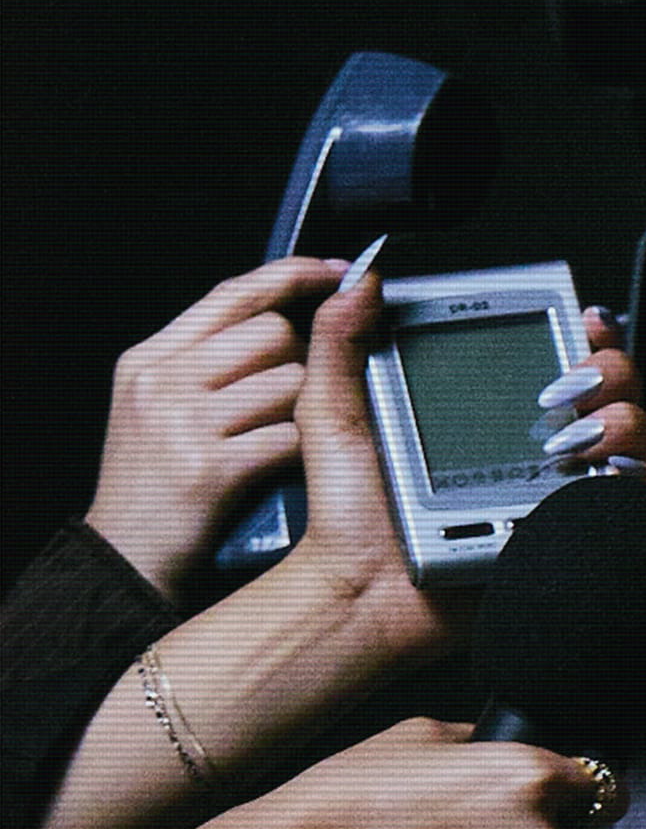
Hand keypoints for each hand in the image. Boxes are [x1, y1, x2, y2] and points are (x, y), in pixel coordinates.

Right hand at [85, 256, 345, 602]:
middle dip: (299, 364)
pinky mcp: (209, 467)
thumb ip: (211, 357)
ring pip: (292, 382)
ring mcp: (182, 422)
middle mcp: (163, 381)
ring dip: (302, 413)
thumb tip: (285, 314)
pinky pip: (291, 436)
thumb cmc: (155, 483)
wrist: (124, 556)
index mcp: (151, 358)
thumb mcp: (160, 405)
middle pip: (274, 334)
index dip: (294, 274)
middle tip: (284, 405)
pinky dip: (297, 453)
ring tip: (270, 442)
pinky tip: (277, 470)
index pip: (233, 293)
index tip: (339, 272)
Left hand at [285, 279, 645, 662]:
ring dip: (620, 422)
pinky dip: (629, 482)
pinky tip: (594, 477)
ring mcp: (560, 483)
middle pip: (614, 383)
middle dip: (609, 372)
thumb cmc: (349, 517)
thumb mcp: (333, 414)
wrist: (364, 596)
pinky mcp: (571, 529)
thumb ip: (341, 341)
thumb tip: (359, 279)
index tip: (582, 322)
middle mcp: (535, 438)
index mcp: (489, 403)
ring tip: (575, 439)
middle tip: (568, 388)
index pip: (560, 348)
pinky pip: (632, 498)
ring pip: (635, 432)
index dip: (588, 331)